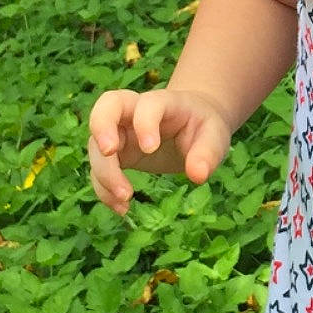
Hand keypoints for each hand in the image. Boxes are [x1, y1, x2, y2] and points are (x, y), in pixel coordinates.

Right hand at [87, 86, 230, 215]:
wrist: (193, 126)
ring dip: (104, 173)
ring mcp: (120, 133)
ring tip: (125, 199)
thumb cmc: (203, 127)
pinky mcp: (115, 154)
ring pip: (96, 145)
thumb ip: (208, 153)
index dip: (144, 122)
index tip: (151, 148)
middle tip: (109, 153)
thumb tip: (198, 175)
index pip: (147, 104)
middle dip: (101, 127)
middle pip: (105, 107)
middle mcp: (134, 113)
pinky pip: (100, 169)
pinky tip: (122, 209)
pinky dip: (104, 190)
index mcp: (162, 103)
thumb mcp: (215, 136)